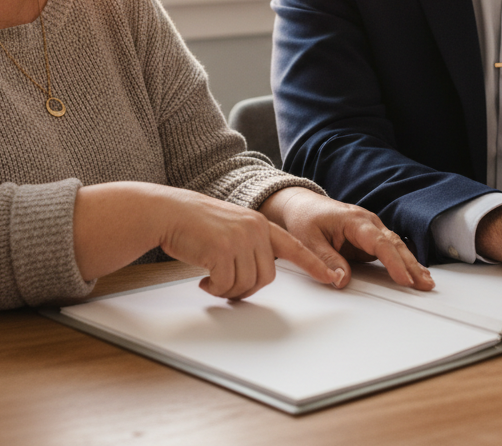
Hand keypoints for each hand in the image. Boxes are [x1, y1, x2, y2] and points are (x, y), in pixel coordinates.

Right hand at [155, 187, 337, 299]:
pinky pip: (227, 285)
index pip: (295, 247)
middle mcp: (255, 229)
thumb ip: (251, 246)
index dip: (314, 265)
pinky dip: (215, 289)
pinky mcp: (222, 250)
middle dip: (247, 288)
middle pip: (267, 276)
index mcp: (261, 224)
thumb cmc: (197, 224)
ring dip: (228, 289)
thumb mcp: (233, 228)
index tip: (332, 277)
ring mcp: (239, 238)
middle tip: (228, 285)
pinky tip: (204, 280)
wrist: (169, 213)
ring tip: (212, 278)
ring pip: (247, 283)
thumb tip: (258, 277)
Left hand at [259, 188, 434, 290]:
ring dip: (412, 264)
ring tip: (426, 282)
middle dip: (411, 265)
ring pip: (396, 247)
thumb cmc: (305, 218)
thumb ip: (326, 259)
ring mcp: (371, 230)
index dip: (394, 262)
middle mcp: (368, 222)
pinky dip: (404, 262)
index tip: (404, 278)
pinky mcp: (370, 239)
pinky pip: (390, 251)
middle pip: (394, 245)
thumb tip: (342, 280)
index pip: (380, 243)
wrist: (301, 206)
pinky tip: (415, 274)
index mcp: (354, 220)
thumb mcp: (308, 240)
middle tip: (425, 284)